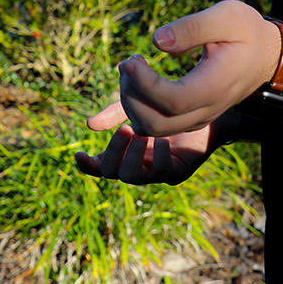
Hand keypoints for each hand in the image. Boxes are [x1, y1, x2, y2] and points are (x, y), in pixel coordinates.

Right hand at [74, 101, 216, 185]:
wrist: (205, 109)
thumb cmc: (168, 109)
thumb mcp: (138, 107)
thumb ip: (115, 113)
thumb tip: (89, 124)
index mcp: (125, 153)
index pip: (101, 167)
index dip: (88, 165)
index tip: (78, 155)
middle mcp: (138, 166)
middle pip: (112, 172)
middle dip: (113, 152)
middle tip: (124, 129)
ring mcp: (157, 172)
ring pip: (133, 176)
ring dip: (133, 156)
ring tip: (141, 133)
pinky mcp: (178, 173)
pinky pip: (163, 172)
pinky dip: (159, 156)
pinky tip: (162, 139)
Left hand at [116, 0, 281, 137]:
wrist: (267, 57)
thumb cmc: (247, 31)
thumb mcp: (227, 16)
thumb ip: (193, 27)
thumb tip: (156, 41)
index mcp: (215, 85)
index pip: (172, 100)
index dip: (144, 84)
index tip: (130, 60)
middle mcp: (206, 109)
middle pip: (156, 123)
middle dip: (132, 95)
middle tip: (129, 62)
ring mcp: (198, 117)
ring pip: (152, 129)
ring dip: (132, 104)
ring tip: (132, 69)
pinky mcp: (190, 117)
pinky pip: (156, 125)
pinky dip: (137, 110)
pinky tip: (131, 87)